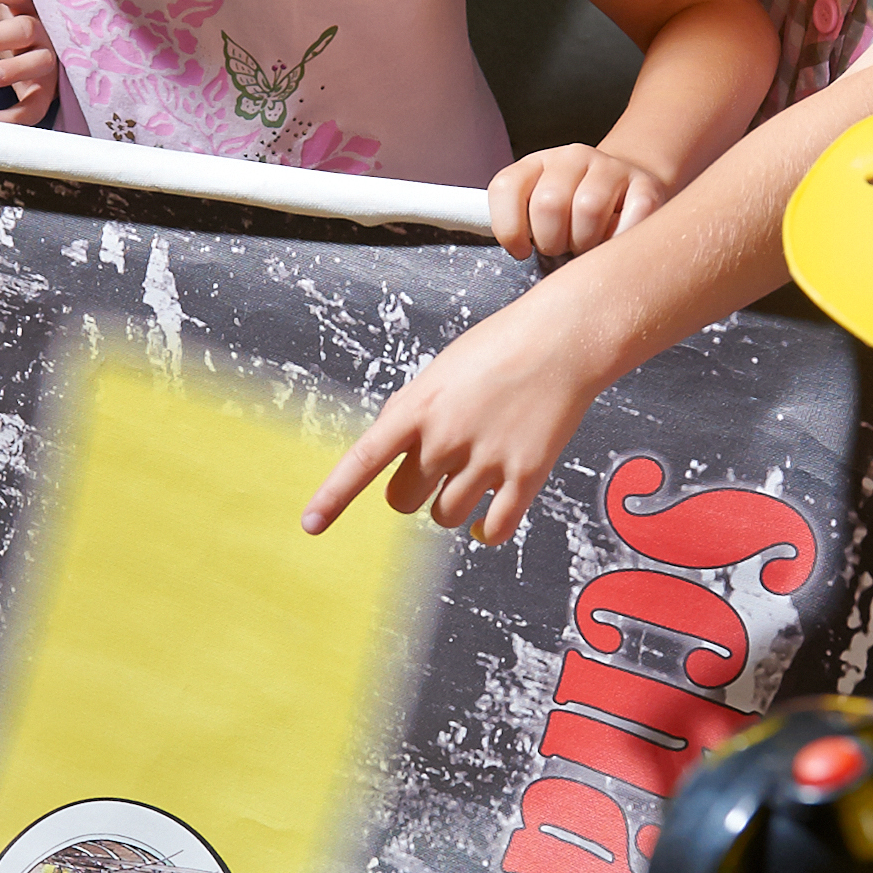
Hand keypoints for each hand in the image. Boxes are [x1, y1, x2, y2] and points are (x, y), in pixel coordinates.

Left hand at [302, 287, 607, 545]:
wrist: (562, 339)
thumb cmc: (500, 347)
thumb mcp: (439, 371)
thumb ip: (412, 413)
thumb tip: (391, 455)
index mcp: (417, 406)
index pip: (364, 459)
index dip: (333, 496)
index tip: (310, 525)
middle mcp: (446, 437)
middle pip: (404, 500)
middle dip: (414, 490)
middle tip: (437, 467)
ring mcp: (486, 459)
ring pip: (446, 517)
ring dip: (452, 506)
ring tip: (472, 474)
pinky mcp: (526, 475)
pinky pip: (494, 529)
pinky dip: (486, 533)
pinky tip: (486, 524)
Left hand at [486, 145, 672, 261]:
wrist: (628, 186)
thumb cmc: (575, 212)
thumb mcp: (537, 211)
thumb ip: (518, 225)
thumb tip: (510, 251)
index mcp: (537, 163)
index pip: (506, 187)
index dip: (508, 228)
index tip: (521, 250)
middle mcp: (572, 157)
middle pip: (549, 204)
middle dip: (551, 241)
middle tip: (561, 248)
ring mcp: (611, 167)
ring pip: (588, 210)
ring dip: (584, 243)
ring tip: (586, 245)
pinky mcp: (646, 185)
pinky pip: (630, 218)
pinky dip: (618, 240)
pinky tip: (613, 240)